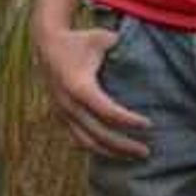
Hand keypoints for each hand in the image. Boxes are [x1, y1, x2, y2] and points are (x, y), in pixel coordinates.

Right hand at [35, 21, 148, 161]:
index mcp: (79, 86)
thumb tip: (147, 54)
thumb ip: (124, 48)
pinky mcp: (61, 116)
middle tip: (147, 152)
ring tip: (133, 156)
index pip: (108, 112)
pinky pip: (79, 139)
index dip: (129, 121)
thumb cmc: (80, 40)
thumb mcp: (102, 39)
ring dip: (111, 152)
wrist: (47, 44)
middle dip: (124, 145)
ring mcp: (63, 112)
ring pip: (87, 142)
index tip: (149, 124)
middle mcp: (69, 104)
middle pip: (99, 134)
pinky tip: (115, 151)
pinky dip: (98, 148)